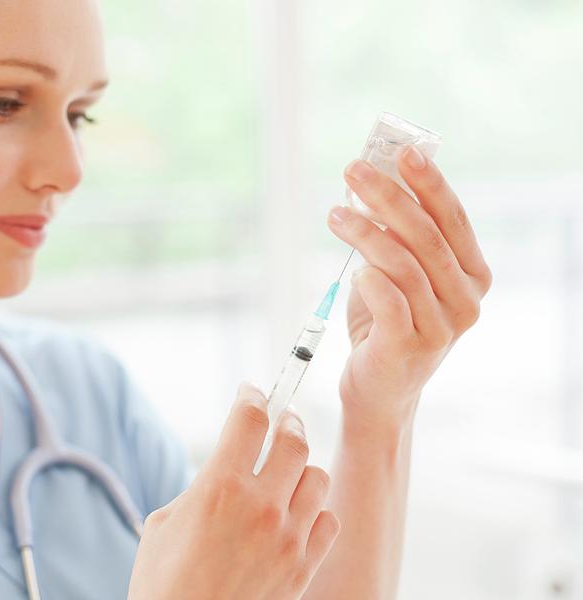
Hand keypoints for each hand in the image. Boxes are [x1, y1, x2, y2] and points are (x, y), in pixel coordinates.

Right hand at [127, 382, 340, 599]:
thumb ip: (201, 489)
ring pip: (317, 477)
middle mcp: (260, 507)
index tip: (252, 391)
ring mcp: (287, 538)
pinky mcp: (303, 567)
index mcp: (220, 487)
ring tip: (288, 471)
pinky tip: (299, 514)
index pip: (249, 418)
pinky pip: (328, 521)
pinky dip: (316, 511)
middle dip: (287, 421)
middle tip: (282, 419)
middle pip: (293, 439)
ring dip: (302, 469)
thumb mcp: (165, 522)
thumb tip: (225, 470)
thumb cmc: (163, 582)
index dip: (253, 395)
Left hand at [327, 147, 491, 428]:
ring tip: (335, 214)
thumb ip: (393, 235)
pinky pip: (390, 302)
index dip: (429, 183)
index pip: (453, 219)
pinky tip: (352, 270)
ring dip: (367, 233)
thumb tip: (371, 177)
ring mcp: (442, 327)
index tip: (402, 151)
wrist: (378, 389)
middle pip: (427, 236)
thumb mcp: (395, 273)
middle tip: (354, 170)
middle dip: (389, 197)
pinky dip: (370, 280)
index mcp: (471, 275)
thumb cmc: (385, 323)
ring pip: (404, 265)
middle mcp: (466, 300)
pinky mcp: (410, 347)